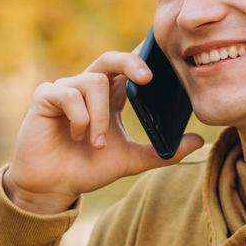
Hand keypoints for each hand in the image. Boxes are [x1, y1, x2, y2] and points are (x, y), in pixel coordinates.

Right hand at [3, 44, 205, 213]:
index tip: (165, 65)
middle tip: (146, 79)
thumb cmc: (87, 169)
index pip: (128, 68)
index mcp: (109, 96)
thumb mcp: (131, 160)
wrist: (52, 186)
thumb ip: (163, 152)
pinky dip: (80, 117)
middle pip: (110, 59)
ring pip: (93, 82)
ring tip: (95, 144)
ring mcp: (65, 89)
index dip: (144, 61)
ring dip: (100, 117)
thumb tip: (200, 141)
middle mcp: (87, 87)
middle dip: (130, 63)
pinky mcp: (45, 96)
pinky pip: (69, 94)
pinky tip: (77, 136)